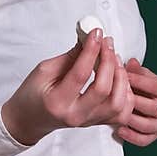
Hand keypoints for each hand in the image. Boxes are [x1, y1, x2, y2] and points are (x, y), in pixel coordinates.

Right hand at [1, 30, 133, 145]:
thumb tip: (90, 39)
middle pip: (103, 89)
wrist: (30, 119)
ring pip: (117, 104)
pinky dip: (127, 95)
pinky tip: (120, 79)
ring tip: (114, 60)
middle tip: (106, 42)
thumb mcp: (44, 70)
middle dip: (108, 61)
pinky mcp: (97, 122)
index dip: (91, 50)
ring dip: (121, 78)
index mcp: (57, 102)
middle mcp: (75, 115)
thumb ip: (70, 56)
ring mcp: (88, 121)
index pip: (80, 74)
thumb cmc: (33, 94)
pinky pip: (122, 114)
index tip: (96, 33)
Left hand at [117, 57, 156, 146]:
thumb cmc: (141, 87)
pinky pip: (144, 140)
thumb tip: (131, 63)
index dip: (139, 81)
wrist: (141, 101)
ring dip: (132, 120)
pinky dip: (132, 136)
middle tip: (119, 98)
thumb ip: (136, 70)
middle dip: (135, 102)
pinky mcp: (154, 136)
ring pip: (148, 125)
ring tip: (118, 115)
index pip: (156, 86)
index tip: (124, 77)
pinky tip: (120, 129)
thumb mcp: (140, 75)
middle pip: (153, 107)